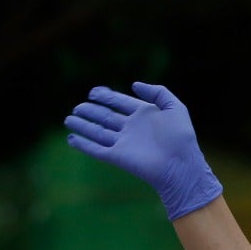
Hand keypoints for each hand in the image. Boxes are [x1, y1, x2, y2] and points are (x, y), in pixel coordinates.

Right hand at [64, 82, 222, 219]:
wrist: (181, 165)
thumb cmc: (181, 137)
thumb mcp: (175, 108)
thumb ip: (158, 92)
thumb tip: (134, 85)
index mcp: (144, 115)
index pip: (119, 102)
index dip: (106, 96)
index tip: (93, 92)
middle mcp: (132, 128)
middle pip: (106, 116)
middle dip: (91, 111)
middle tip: (77, 107)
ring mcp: (124, 143)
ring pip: (98, 132)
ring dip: (83, 126)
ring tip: (69, 119)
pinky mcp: (118, 157)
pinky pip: (97, 150)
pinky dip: (84, 145)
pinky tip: (72, 139)